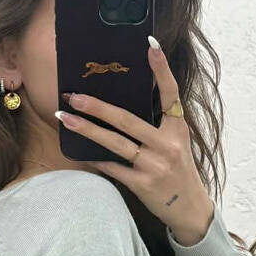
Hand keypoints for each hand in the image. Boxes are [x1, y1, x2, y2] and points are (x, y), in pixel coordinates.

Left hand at [55, 40, 213, 241]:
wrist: (189, 209)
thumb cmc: (178, 171)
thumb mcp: (177, 142)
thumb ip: (158, 124)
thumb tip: (123, 103)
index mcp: (177, 128)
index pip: (170, 93)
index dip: (161, 70)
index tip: (150, 46)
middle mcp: (168, 144)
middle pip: (128, 120)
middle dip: (98, 107)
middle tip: (74, 95)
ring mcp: (155, 165)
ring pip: (115, 143)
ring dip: (87, 130)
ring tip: (66, 118)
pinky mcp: (143, 185)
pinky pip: (113, 168)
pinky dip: (95, 159)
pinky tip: (78, 152)